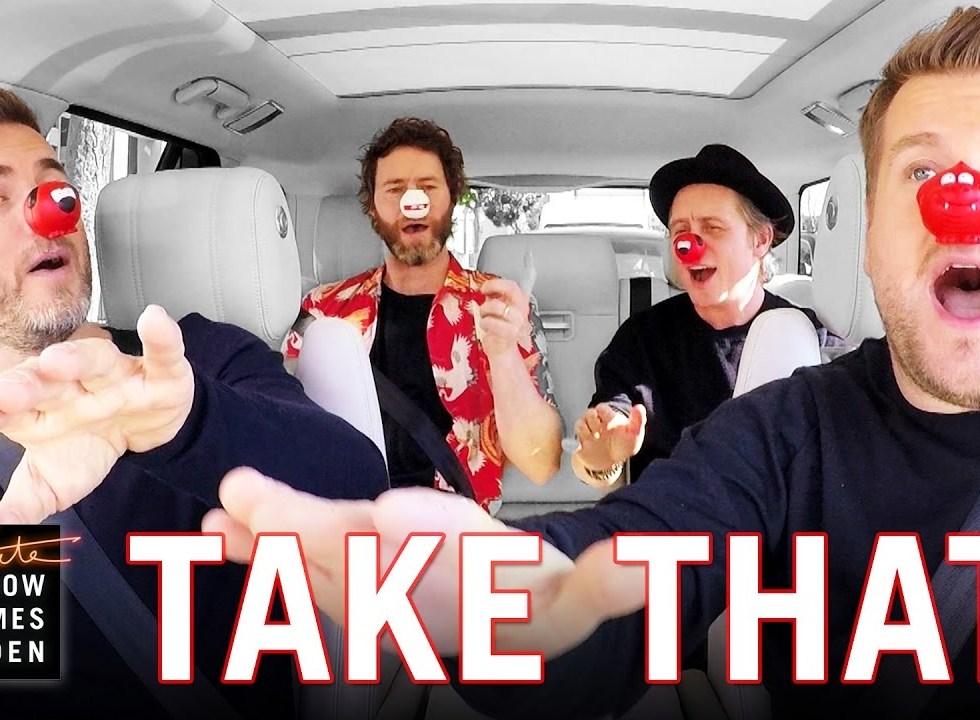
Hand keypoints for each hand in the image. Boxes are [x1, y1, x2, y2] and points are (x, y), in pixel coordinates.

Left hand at [0, 305, 193, 523]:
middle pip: (47, 381)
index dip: (3, 409)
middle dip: (28, 384)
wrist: (148, 435)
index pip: (14, 407)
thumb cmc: (92, 447)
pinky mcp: (161, 373)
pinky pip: (162, 353)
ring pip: (95, 361)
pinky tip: (157, 321)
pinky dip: (163, 337)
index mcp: (41, 410)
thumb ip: (22, 505)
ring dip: (78, 359)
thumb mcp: (56, 483)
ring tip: (58, 361)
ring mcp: (117, 376)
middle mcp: (74, 386)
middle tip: (10, 392)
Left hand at [205, 469, 648, 658]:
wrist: (499, 634)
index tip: (389, 513)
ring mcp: (371, 597)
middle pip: (357, 567)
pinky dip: (259, 547)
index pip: (436, 571)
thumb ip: (610, 584)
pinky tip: (224, 526)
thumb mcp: (577, 597)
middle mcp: (405, 603)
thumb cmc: (527, 603)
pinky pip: (297, 572)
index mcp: (456, 601)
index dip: (415, 541)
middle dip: (306, 535)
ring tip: (224, 514)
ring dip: (267, 543)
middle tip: (252, 503)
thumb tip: (643, 567)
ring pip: (315, 570)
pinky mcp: (347, 582)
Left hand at [478, 277, 530, 357]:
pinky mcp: (511, 333)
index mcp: (520, 303)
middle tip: (484, 291)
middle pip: (512, 289)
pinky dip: (486, 322)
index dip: (498, 283)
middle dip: (494, 286)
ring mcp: (518, 322)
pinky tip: (485, 324)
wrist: (503, 351)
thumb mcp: (498, 311)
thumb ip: (495, 299)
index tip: (486, 286)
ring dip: (486, 308)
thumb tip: (485, 288)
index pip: (513, 286)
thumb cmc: (499, 331)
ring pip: (499, 305)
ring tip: (484, 314)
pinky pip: (494, 322)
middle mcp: (521, 310)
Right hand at [574, 403, 645, 477]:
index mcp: (608, 417)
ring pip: (580, 423)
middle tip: (602, 432)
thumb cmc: (622, 447)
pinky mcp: (579, 441)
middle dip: (595, 422)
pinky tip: (589, 444)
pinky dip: (582, 439)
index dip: (604, 414)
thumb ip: (638, 421)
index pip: (601, 407)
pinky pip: (575, 436)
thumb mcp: (634, 435)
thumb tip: (639, 406)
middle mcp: (596, 422)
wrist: (610, 464)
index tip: (610, 425)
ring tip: (596, 439)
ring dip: (588, 431)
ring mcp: (586, 431)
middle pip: (589, 413)